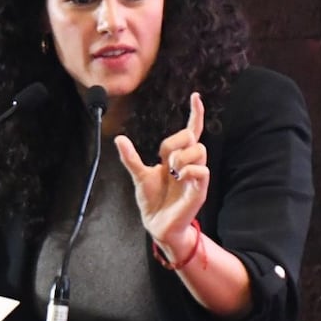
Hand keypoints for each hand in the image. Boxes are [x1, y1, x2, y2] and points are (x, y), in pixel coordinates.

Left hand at [115, 92, 208, 256]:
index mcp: (177, 157)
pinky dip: (188, 169)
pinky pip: (201, 170)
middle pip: (191, 136)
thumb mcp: (139, 175)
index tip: (195, 96)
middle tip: (166, 162)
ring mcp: (196, 175)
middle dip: (176, 143)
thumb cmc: (153, 200)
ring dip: (181, 157)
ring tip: (172, 172)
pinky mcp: (199, 189)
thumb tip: (118, 138)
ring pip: (199, 149)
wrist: (157, 224)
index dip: (195, 114)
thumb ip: (131, 158)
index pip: (191, 131)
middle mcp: (189, 163)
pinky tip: (179, 177)